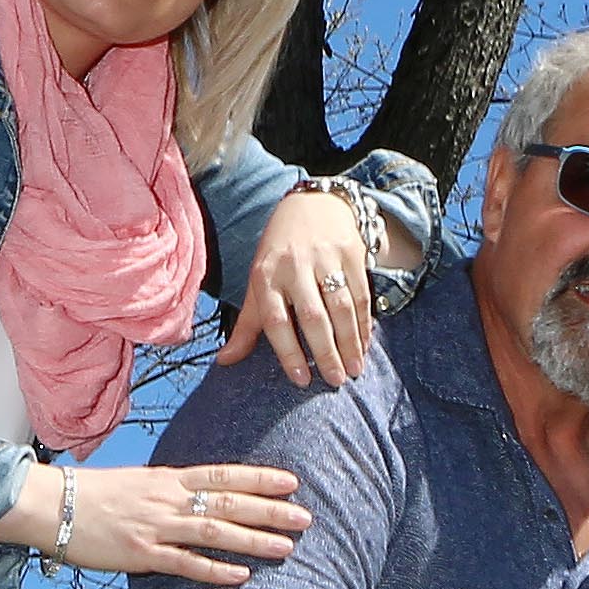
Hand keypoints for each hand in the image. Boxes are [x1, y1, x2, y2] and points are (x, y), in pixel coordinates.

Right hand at [7, 460, 309, 579]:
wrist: (51, 505)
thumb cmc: (91, 494)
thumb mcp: (136, 482)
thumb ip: (168, 490)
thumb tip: (196, 498)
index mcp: (167, 479)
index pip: (223, 475)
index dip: (259, 479)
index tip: (292, 483)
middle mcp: (167, 499)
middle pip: (228, 503)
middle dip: (269, 510)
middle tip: (304, 517)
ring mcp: (156, 526)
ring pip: (215, 532)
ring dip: (253, 540)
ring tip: (287, 548)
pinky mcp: (141, 554)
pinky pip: (185, 563)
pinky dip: (216, 569)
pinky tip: (242, 576)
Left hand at [217, 183, 384, 388]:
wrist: (311, 206)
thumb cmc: (279, 254)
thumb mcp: (258, 282)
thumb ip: (247, 324)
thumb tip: (224, 361)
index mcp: (266, 276)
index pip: (276, 320)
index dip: (288, 352)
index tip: (301, 379)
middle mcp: (295, 266)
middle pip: (312, 316)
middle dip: (325, 352)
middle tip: (335, 382)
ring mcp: (325, 258)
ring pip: (341, 307)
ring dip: (350, 342)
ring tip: (354, 370)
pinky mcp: (351, 253)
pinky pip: (361, 295)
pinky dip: (364, 324)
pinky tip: (364, 345)